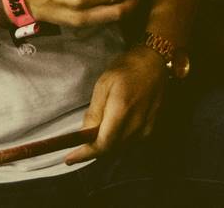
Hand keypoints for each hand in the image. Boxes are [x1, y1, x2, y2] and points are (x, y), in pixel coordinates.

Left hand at [65, 45, 166, 163]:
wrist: (154, 64)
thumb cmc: (126, 69)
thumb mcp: (103, 84)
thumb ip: (95, 112)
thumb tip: (85, 132)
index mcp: (122, 110)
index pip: (103, 143)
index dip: (86, 154)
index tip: (69, 159)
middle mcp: (136, 124)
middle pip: (110, 149)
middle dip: (93, 149)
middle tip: (79, 143)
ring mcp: (146, 128)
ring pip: (120, 147)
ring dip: (105, 144)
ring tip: (95, 132)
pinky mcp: (151, 128)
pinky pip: (130, 142)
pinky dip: (117, 140)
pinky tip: (112, 128)